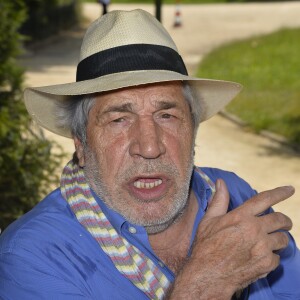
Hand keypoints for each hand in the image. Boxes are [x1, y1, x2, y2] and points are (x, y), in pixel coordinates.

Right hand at [168, 180, 293, 298]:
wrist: (208, 274)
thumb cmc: (206, 245)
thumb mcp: (209, 220)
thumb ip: (219, 200)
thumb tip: (220, 182)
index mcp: (242, 216)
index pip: (265, 199)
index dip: (279, 193)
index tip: (290, 189)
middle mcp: (255, 229)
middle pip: (280, 219)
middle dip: (285, 220)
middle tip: (284, 222)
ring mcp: (263, 248)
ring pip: (283, 239)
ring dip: (279, 238)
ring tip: (271, 241)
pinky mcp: (266, 264)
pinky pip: (278, 257)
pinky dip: (272, 256)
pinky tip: (261, 257)